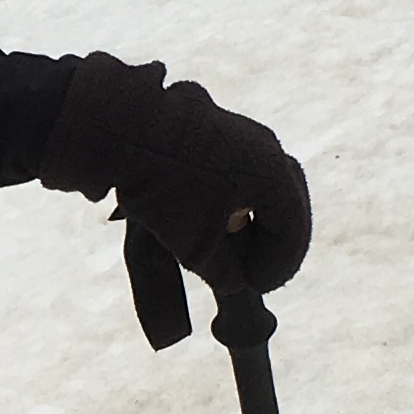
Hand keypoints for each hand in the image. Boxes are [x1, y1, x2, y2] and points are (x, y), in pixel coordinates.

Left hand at [40, 56, 312, 304]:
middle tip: (257, 270)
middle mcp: (265, 148)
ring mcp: (240, 133)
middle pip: (285, 203)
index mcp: (273, 175)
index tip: (255, 286)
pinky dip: (235, 198)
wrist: (122, 127)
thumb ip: (223, 271)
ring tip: (234, 247)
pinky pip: (239, 168)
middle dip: (274, 241)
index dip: (278, 266)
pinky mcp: (214, 127)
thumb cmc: (165, 188)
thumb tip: (235, 282)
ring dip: (255, 218)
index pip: (291, 230)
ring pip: (262, 183)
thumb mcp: (194, 246)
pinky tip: (214, 216)